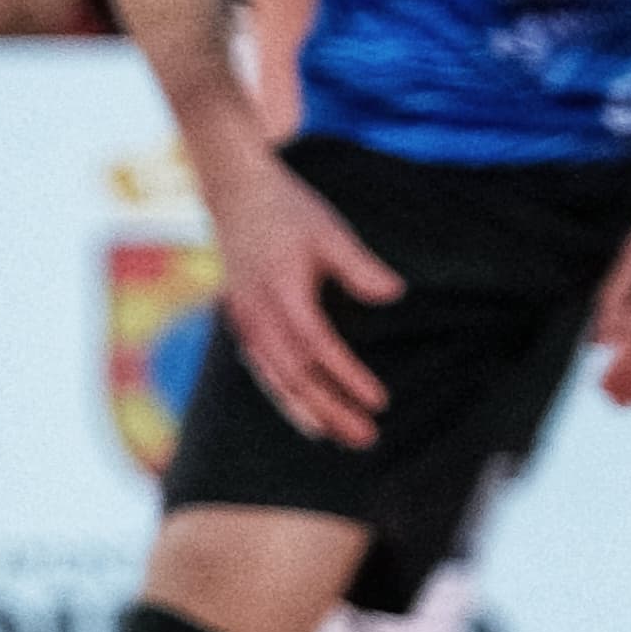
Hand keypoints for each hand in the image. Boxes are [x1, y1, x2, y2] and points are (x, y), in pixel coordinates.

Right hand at [202, 119, 402, 450]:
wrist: (236, 193)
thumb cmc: (288, 211)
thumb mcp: (329, 230)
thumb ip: (359, 265)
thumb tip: (394, 293)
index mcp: (280, 290)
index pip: (317, 347)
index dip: (347, 377)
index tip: (380, 401)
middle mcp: (257, 313)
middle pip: (294, 376)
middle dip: (330, 411)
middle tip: (366, 438)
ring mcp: (244, 320)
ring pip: (274, 380)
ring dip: (306, 412)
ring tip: (337, 438)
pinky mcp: (241, 322)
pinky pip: (261, 370)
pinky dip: (284, 396)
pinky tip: (306, 415)